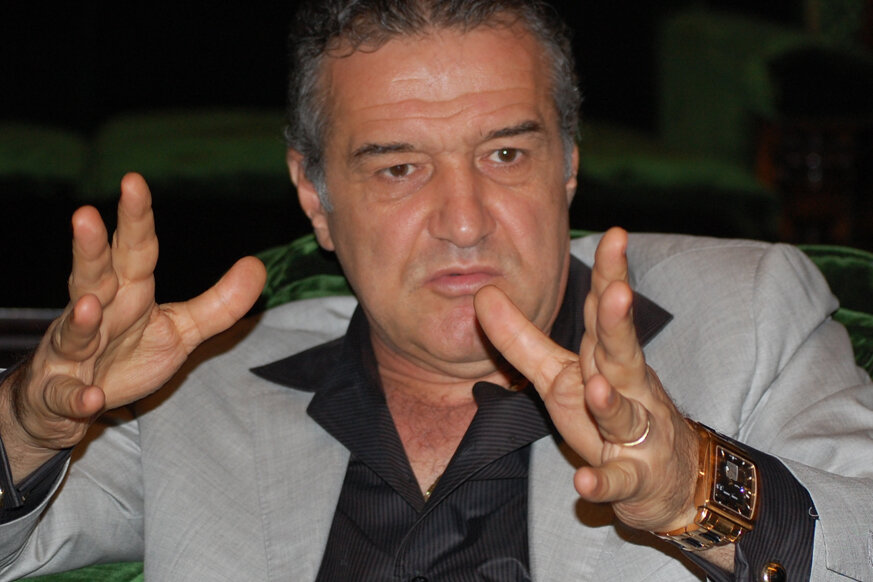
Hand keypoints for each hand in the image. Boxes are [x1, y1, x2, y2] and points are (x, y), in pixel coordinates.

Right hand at [0, 173, 265, 480]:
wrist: (72, 402)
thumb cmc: (126, 355)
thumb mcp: (180, 330)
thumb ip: (220, 303)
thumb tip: (259, 265)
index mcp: (128, 293)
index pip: (135, 250)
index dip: (136, 218)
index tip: (133, 181)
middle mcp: (95, 312)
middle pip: (92, 275)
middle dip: (88, 248)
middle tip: (84, 215)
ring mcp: (74, 351)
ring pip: (74, 330)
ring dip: (80, 319)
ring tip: (89, 304)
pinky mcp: (62, 391)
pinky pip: (67, 394)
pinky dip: (76, 395)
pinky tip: (89, 397)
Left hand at [474, 227, 699, 532]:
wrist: (668, 479)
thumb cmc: (608, 414)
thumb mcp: (559, 376)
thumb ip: (521, 338)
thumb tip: (482, 293)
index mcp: (606, 358)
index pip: (605, 311)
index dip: (610, 274)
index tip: (615, 235)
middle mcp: (627, 387)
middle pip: (623, 351)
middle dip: (617, 323)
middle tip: (616, 292)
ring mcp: (636, 433)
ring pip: (624, 415)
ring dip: (611, 403)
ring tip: (596, 388)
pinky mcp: (635, 477)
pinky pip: (619, 480)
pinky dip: (604, 482)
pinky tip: (585, 482)